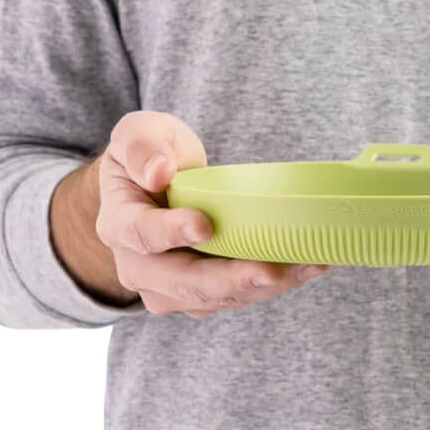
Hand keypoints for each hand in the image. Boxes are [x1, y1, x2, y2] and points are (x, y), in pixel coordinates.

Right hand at [95, 111, 330, 316]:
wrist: (155, 185)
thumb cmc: (150, 154)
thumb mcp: (139, 133)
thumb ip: (142, 146)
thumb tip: (158, 172)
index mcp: (119, 224)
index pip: (140, 234)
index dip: (171, 232)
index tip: (204, 225)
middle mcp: (140, 268)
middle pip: (183, 283)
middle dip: (229, 279)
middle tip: (270, 270)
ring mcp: (171, 289)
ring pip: (218, 296)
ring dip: (266, 284)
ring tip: (308, 263)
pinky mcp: (204, 295)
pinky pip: (239, 294)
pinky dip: (277, 282)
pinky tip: (310, 265)